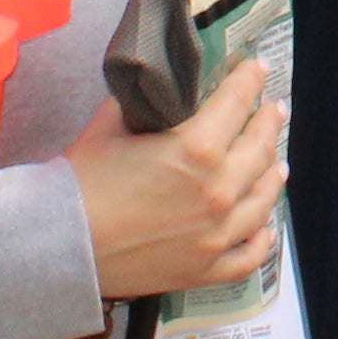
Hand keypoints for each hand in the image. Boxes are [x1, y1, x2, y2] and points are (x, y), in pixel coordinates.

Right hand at [71, 57, 283, 298]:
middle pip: (259, 148)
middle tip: (272, 110)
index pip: (236, 102)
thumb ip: (142, 105)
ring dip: (273, 174)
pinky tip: (264, 226)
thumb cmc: (80, 184)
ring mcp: (217, 234)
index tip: (256, 69)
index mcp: (196, 149)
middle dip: (268, 123)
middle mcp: (218, 190)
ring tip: (277, 162)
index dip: (249, 80)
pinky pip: (250, 254)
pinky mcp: (207, 269)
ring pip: (263, 199)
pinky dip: (263, 238)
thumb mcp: (109, 126)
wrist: (60, 246)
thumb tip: (158, 92)